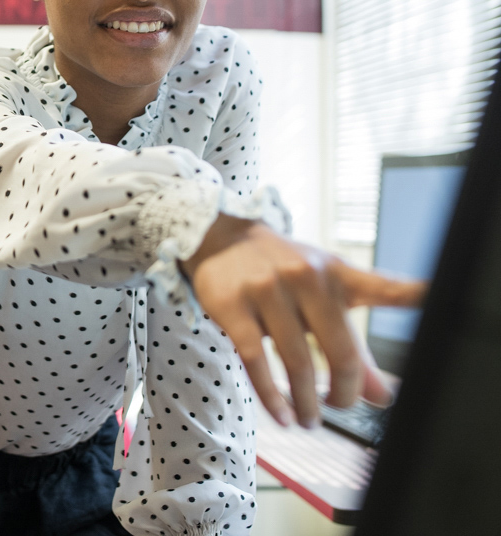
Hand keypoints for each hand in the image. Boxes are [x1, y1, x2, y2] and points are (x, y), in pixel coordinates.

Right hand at [179, 214, 425, 427]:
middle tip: (339, 408)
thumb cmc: (280, 271)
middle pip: (340, 350)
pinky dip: (272, 396)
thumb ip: (352, 346)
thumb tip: (381, 396)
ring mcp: (268, 290)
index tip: (439, 297)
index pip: (384, 286)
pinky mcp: (234, 306)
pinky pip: (256, 360)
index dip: (415, 294)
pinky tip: (281, 414)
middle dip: (344, 392)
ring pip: (297, 362)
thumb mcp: (320, 296)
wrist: (220, 239)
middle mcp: (306, 277)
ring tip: (308, 420)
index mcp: (337, 274)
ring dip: (306, 402)